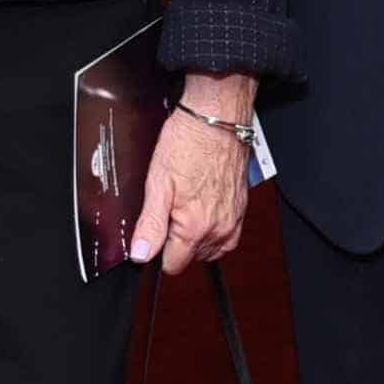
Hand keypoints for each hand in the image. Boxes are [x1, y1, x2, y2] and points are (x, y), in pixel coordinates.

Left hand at [130, 75, 255, 274]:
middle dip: (178, 241)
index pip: (173, 264)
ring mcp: (233, 219)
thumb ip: (150, 224)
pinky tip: (202, 207)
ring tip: (185, 207)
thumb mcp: (157, 183)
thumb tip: (141, 254)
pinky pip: (227, 235)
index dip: (158, 250)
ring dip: (197, 237)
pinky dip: (213, 228)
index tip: (155, 228)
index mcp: (196, 227)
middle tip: (170, 209)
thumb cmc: (188, 143)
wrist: (216, 118)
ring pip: (210, 248)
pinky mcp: (241, 208)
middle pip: (192, 257)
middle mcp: (220, 228)